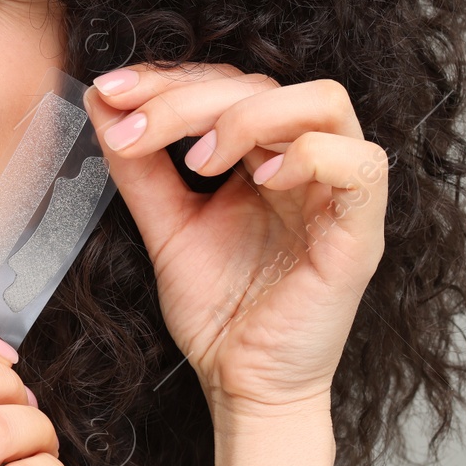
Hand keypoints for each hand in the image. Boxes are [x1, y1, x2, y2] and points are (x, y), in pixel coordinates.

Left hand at [85, 64, 388, 420]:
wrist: (241, 384)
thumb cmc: (218, 312)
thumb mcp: (164, 225)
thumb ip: (137, 166)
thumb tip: (102, 101)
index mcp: (263, 158)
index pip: (226, 86)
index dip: (169, 80)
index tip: (111, 91)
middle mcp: (305, 165)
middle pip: (264, 85)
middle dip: (187, 99)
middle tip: (134, 130)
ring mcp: (337, 195)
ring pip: (324, 102)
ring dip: (250, 116)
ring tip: (200, 159)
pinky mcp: (360, 234)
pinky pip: (362, 165)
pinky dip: (310, 156)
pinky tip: (261, 180)